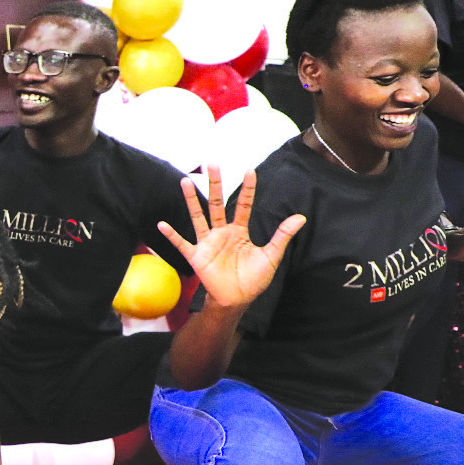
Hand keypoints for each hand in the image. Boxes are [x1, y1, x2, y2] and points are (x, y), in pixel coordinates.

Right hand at [156, 167, 304, 310]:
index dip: (248, 189)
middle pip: (216, 203)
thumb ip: (282, 235)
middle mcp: (221, 233)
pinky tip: (162, 225)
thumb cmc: (253, 279)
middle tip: (212, 164)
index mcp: (239, 231)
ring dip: (190, 200)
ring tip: (185, 181)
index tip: (249, 171)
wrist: (237, 300)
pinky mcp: (197, 256)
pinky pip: (182, 244)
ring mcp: (208, 243)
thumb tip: (300, 217)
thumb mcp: (271, 256)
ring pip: (198, 216)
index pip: (243, 205)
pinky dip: (172, 235)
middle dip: (214, 184)